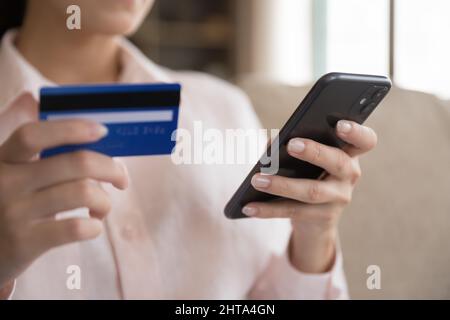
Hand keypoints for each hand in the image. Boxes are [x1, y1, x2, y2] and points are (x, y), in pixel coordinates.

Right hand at [0, 98, 127, 291]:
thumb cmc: (9, 207)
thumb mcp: (10, 173)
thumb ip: (31, 147)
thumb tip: (40, 103)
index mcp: (3, 159)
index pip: (34, 134)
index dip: (72, 128)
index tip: (103, 130)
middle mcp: (4, 183)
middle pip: (76, 163)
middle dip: (112, 168)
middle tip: (121, 179)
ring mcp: (13, 214)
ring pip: (83, 193)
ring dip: (105, 201)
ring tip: (101, 208)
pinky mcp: (24, 242)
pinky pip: (76, 227)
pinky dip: (95, 226)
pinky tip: (91, 226)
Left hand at [243, 120, 376, 272]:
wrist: (316, 219)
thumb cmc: (309, 175)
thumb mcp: (307, 159)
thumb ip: (292, 145)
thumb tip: (271, 144)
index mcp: (349, 154)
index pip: (365, 141)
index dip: (357, 132)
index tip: (340, 124)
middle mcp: (349, 176)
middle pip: (338, 162)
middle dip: (315, 152)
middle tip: (291, 145)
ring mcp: (338, 199)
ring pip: (311, 191)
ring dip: (281, 185)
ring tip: (257, 180)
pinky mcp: (321, 218)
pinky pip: (292, 212)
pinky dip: (267, 209)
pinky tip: (248, 206)